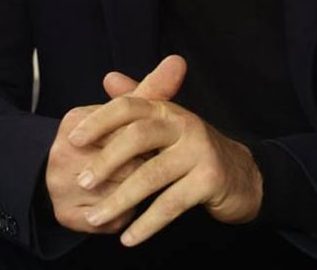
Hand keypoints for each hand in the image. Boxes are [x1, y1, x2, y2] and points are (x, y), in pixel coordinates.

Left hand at [68, 56, 263, 246]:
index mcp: (168, 109)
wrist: (243, 175)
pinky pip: (170, 204)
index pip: (129, 106)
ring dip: (120, 200)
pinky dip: (146, 223)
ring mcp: (199, 151)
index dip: (99, 120)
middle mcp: (184, 124)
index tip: (73, 139)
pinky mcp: (210, 180)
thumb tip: (109, 78)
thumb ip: (137, 102)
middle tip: (81, 181)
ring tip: (96, 218)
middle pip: (137, 137)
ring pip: (151, 175)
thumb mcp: (166, 123)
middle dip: (105, 161)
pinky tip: (128, 237)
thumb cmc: (194, 150)